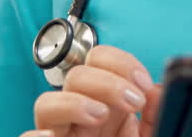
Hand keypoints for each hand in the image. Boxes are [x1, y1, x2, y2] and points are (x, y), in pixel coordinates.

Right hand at [26, 45, 162, 136]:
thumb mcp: (153, 134)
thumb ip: (156, 113)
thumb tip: (157, 89)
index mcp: (105, 108)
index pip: (100, 62)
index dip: (121, 64)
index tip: (144, 85)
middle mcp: (79, 120)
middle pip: (76, 77)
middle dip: (106, 81)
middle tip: (133, 102)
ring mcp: (61, 134)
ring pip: (46, 104)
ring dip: (72, 103)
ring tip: (99, 115)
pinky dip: (34, 136)